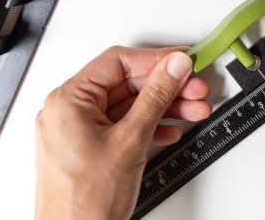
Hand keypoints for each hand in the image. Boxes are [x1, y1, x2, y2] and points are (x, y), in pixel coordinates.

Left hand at [35, 46, 211, 219]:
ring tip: (194, 109)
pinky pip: (123, 126)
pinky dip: (150, 126)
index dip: (155, 60)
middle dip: (166, 87)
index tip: (183, 62)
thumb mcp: (130, 141)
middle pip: (127, 84)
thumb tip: (173, 66)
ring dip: (164, 106)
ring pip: (129, 106)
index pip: (117, 63)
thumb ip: (156, 98)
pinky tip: (172, 129)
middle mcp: (70, 111)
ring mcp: (79, 131)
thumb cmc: (83, 203)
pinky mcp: (90, 148)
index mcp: (69, 100)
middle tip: (196, 88)